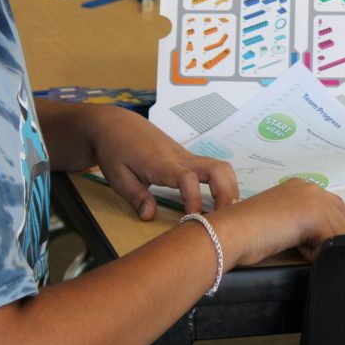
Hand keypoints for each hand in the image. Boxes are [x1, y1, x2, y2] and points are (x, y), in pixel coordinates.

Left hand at [88, 108, 238, 219]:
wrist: (116, 124)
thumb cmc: (115, 150)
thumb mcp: (117, 177)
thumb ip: (136, 196)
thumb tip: (150, 216)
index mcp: (161, 163)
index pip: (186, 178)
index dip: (194, 199)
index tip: (192, 218)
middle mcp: (180, 158)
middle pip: (216, 169)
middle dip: (226, 194)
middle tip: (222, 220)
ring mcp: (187, 156)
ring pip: (220, 167)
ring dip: (229, 189)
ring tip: (225, 213)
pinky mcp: (188, 158)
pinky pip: (214, 169)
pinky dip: (223, 184)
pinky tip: (220, 201)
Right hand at [210, 178, 344, 265]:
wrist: (232, 232)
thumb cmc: (248, 233)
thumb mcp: (284, 226)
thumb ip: (304, 227)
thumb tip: (325, 242)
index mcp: (301, 187)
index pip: (334, 207)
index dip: (343, 226)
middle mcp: (310, 188)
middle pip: (344, 216)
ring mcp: (312, 198)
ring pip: (339, 231)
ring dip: (326, 248)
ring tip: (305, 254)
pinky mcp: (313, 214)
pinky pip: (330, 240)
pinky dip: (319, 253)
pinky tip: (302, 254)